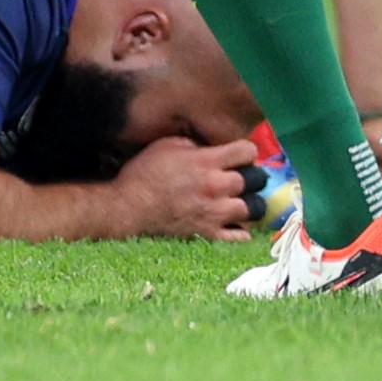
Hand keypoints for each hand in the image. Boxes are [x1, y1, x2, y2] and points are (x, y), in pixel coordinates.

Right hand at [118, 133, 265, 239]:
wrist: (124, 209)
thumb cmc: (143, 174)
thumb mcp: (169, 145)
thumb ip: (198, 144)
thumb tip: (215, 146)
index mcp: (207, 162)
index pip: (249, 151)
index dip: (246, 152)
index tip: (238, 156)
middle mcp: (215, 187)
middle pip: (257, 179)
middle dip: (251, 176)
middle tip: (240, 179)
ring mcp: (213, 213)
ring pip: (254, 208)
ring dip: (250, 203)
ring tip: (239, 201)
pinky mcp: (207, 234)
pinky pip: (239, 236)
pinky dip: (241, 229)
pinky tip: (233, 222)